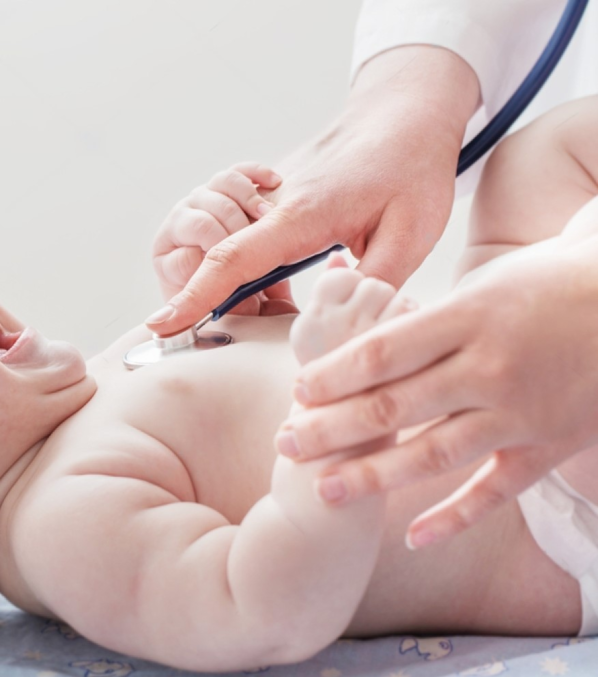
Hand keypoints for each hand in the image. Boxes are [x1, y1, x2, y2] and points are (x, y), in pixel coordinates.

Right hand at [145, 46, 479, 335]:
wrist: (402, 112)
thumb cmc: (411, 166)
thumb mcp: (412, 233)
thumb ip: (374, 284)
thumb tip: (343, 328)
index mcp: (300, 215)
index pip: (231, 259)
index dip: (194, 296)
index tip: (161, 323)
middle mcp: (273, 205)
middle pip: (213, 254)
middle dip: (206, 294)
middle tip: (242, 321)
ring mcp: (268, 198)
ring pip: (223, 243)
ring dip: (230, 275)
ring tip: (272, 297)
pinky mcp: (272, 198)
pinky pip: (241, 232)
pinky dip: (245, 259)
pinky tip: (282, 272)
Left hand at [276, 239, 597, 548]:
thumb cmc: (543, 285)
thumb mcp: (480, 286)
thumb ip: (421, 320)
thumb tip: (353, 327)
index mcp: (467, 319)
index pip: (381, 354)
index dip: (331, 376)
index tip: (296, 392)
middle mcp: (490, 368)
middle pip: (393, 407)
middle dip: (331, 429)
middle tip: (286, 444)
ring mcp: (521, 413)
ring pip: (433, 455)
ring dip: (374, 476)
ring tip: (325, 489)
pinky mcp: (548, 446)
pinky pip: (494, 490)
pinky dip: (453, 517)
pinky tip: (412, 536)